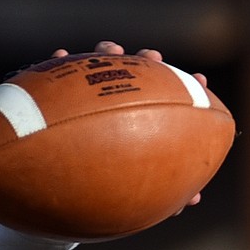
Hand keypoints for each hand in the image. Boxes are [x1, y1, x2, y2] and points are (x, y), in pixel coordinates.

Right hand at [50, 41, 205, 210]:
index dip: (183, 88)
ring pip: (95, 67)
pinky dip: (55, 62)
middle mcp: (111, 106)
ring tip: (113, 50)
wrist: (57, 197)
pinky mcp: (47, 98)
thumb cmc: (103, 197)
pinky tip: (61, 52)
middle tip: (155, 58)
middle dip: (147, 63)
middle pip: (133, 76)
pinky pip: (49, 76)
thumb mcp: (135, 196)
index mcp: (136, 123)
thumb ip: (161, 192)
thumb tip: (194, 200)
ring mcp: (82, 99)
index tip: (201, 81)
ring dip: (106, 54)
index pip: (164, 100)